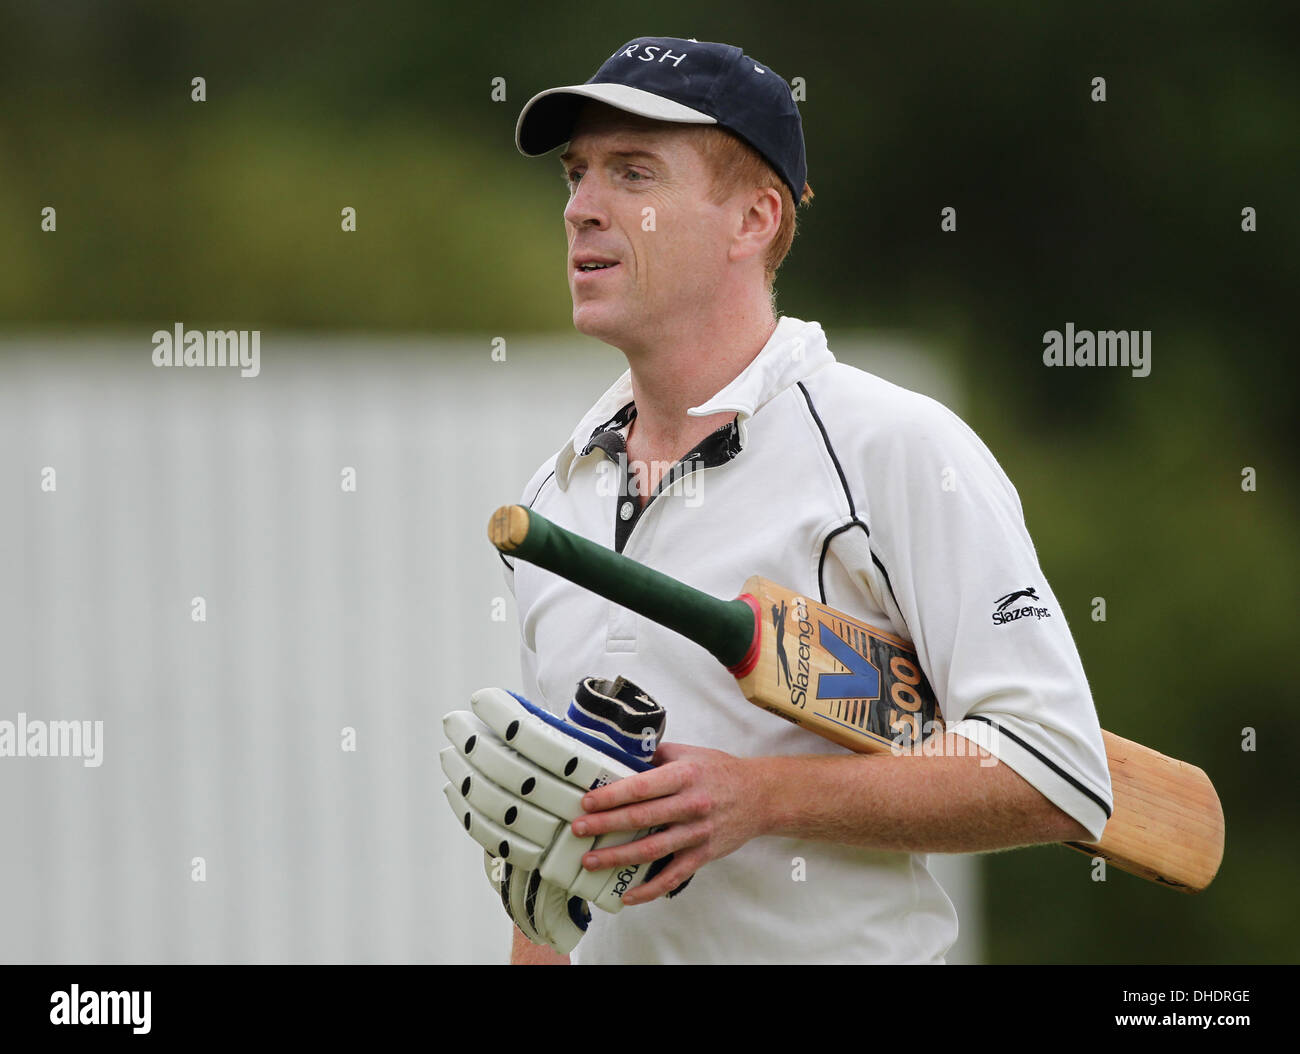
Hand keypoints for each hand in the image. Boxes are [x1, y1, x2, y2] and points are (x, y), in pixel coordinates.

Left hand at [572, 743, 767, 905]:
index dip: (611, 796)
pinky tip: (627, 895)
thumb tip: (621, 759)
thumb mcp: (689, 753)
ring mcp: (697, 833)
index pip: (641, 787)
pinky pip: (672, 877)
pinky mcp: (703, 855)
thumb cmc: (720, 771)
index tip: (587, 802)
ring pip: (651, 850)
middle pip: (640, 818)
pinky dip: (649, 889)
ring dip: (617, 857)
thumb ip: (657, 757)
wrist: (761, 796)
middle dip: (604, 825)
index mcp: (684, 775)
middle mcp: (690, 804)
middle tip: (578, 829)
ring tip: (591, 860)